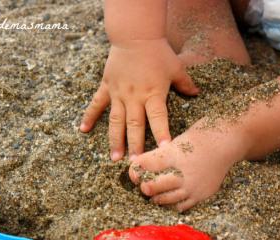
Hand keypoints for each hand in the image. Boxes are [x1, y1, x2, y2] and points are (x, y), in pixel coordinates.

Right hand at [80, 38, 198, 160]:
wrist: (135, 35)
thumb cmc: (158, 52)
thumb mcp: (176, 67)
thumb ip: (186, 84)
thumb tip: (197, 94)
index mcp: (153, 93)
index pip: (158, 118)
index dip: (161, 134)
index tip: (163, 151)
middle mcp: (134, 97)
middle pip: (135, 125)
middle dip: (135, 146)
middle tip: (135, 165)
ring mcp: (118, 93)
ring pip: (116, 121)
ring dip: (115, 140)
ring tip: (114, 158)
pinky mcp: (107, 87)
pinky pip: (96, 104)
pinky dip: (89, 116)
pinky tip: (82, 130)